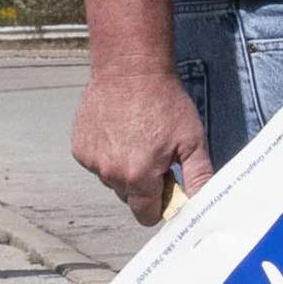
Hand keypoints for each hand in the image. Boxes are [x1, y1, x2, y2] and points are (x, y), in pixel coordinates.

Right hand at [72, 49, 216, 224]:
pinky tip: (119, 131)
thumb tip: (203, 204)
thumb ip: (199, 177)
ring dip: (124, 168)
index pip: (146, 215)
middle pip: (130, 197)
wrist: (131, 68)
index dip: (160, 202)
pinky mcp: (79, 148)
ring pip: (112, 179)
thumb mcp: (193, 140)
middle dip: (143, 184)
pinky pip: (97, 163)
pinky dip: (108, 153)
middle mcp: (111, 173)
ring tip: (137, 137)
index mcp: (138, 177)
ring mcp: (92, 161)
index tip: (167, 182)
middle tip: (155, 153)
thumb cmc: (165, 101)